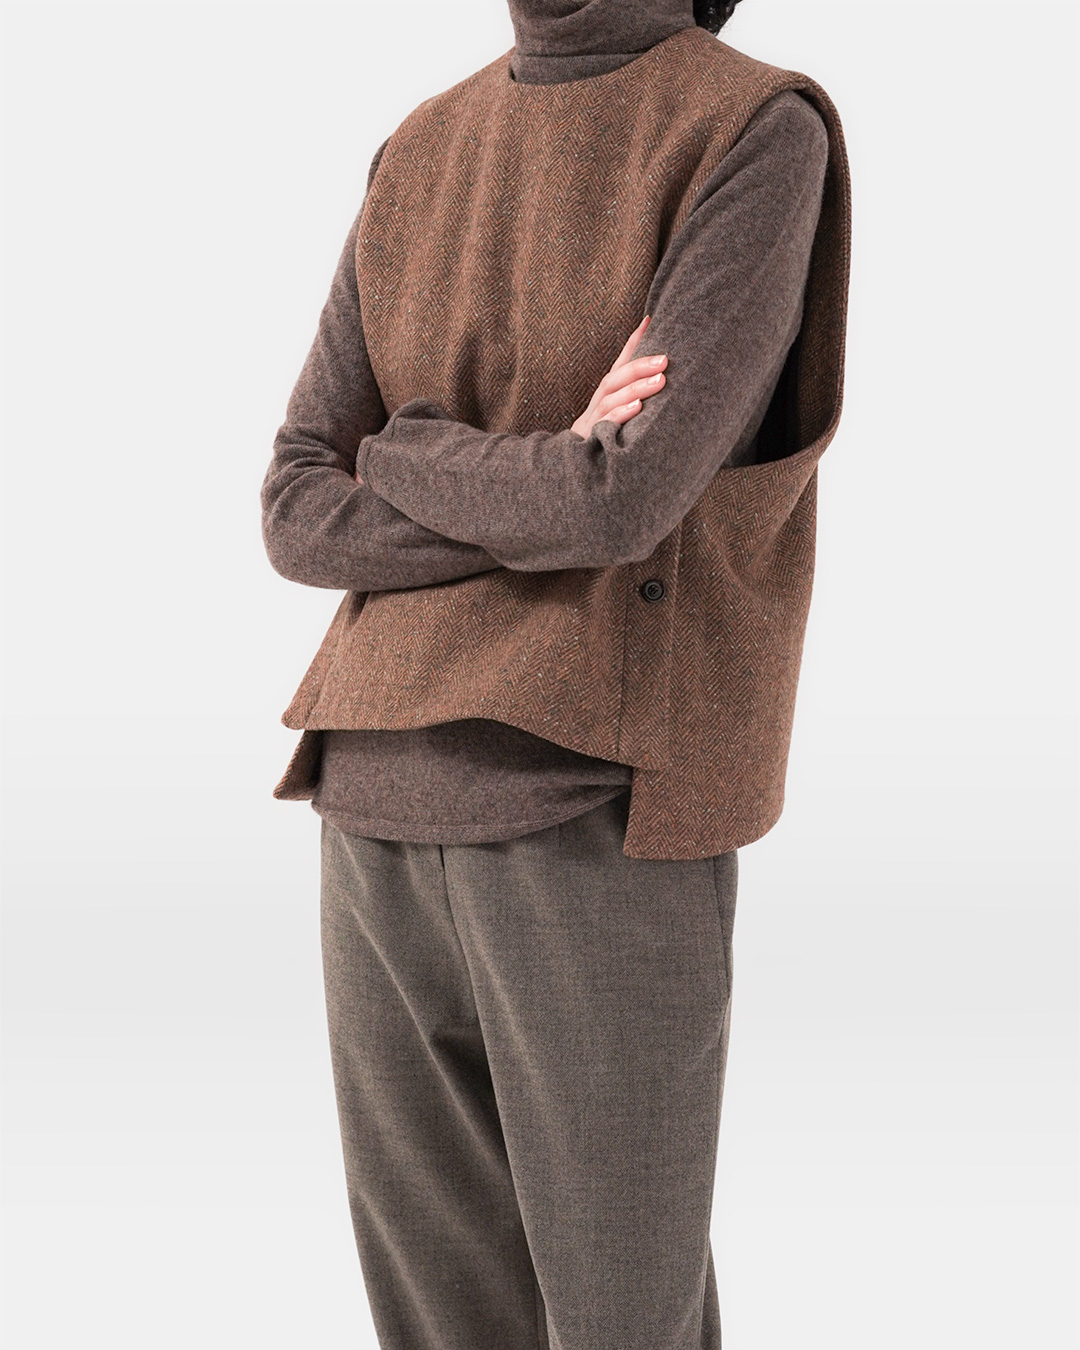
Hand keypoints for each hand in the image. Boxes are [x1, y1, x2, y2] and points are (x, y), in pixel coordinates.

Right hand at [571, 315, 667, 439]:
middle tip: (666, 358)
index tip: (650, 320)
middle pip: (615, 379)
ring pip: (611, 399)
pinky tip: (637, 408)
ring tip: (661, 381)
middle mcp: (596, 406)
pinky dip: (620, 415)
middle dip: (640, 366)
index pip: (619, 366)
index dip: (633, 344)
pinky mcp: (590, 442)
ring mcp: (592, 423)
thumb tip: (660, 378)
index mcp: (604, 398)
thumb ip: (633, 398)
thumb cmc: (602, 444)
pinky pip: (605, 426)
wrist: (571, 479)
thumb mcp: (616, 419)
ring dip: (636, 388)